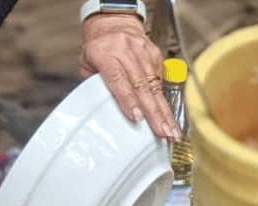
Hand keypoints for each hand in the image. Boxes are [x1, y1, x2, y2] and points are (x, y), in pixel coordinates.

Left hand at [80, 13, 179, 141]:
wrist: (113, 23)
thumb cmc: (98, 46)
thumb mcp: (86, 64)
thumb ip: (94, 86)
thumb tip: (102, 110)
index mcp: (106, 54)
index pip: (119, 79)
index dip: (129, 100)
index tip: (137, 117)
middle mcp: (127, 52)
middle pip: (142, 85)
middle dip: (154, 112)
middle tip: (162, 132)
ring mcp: (143, 53)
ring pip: (155, 85)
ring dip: (164, 111)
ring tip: (170, 130)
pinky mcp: (155, 55)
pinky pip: (160, 80)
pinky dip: (165, 101)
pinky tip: (169, 117)